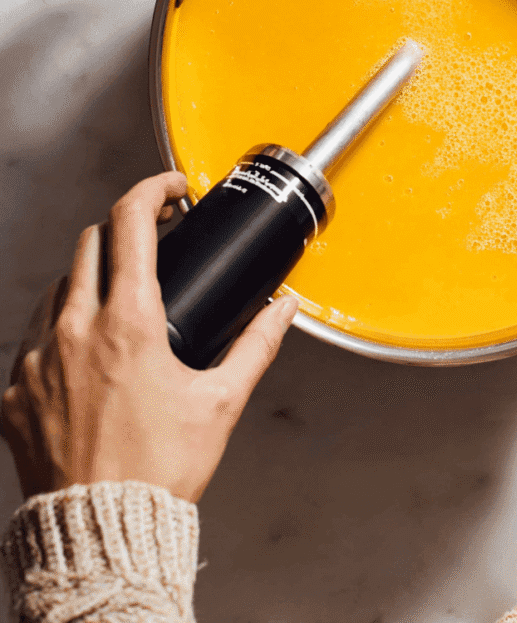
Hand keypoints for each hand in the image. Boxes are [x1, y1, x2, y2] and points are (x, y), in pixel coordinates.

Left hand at [0, 172, 297, 502]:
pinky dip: (60, 325)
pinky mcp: (15, 392)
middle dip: (125, 228)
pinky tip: (85, 349)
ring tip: (121, 297)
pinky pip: (33, 335)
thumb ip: (257, 345)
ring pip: (57, 285)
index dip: (153, 189)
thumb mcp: (221, 401)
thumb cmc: (160, 470)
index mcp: (128, 323)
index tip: (171, 189)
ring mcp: (37, 360)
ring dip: (91, 276)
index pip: (130, 222)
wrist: (101, 532)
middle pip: (91, 242)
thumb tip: (284, 309)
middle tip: (153, 238)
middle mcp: (75, 330)